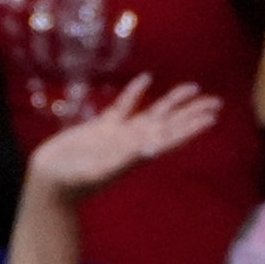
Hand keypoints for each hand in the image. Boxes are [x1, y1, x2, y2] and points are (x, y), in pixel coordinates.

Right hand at [24, 74, 218, 202]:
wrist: (49, 184)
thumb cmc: (70, 183)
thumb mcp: (96, 172)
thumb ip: (121, 161)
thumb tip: (147, 148)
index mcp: (135, 154)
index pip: (171, 138)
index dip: (191, 127)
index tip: (212, 117)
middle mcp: (132, 144)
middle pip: (169, 125)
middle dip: (191, 113)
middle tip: (216, 102)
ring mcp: (118, 135)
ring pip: (152, 114)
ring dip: (172, 102)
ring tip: (193, 88)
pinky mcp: (101, 128)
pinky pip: (123, 107)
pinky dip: (135, 93)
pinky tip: (146, 79)